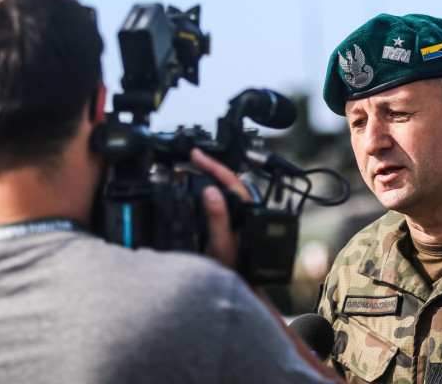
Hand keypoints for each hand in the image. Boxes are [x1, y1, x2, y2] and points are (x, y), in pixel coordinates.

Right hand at [190, 148, 250, 268]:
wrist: (242, 287)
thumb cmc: (235, 269)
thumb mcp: (221, 244)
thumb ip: (218, 218)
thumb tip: (212, 191)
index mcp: (247, 211)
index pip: (230, 180)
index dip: (212, 165)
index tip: (196, 155)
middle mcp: (248, 211)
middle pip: (229, 181)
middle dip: (210, 168)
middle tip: (192, 159)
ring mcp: (244, 216)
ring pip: (228, 191)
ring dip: (211, 179)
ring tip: (193, 170)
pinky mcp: (237, 222)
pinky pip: (225, 201)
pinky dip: (211, 192)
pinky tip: (201, 190)